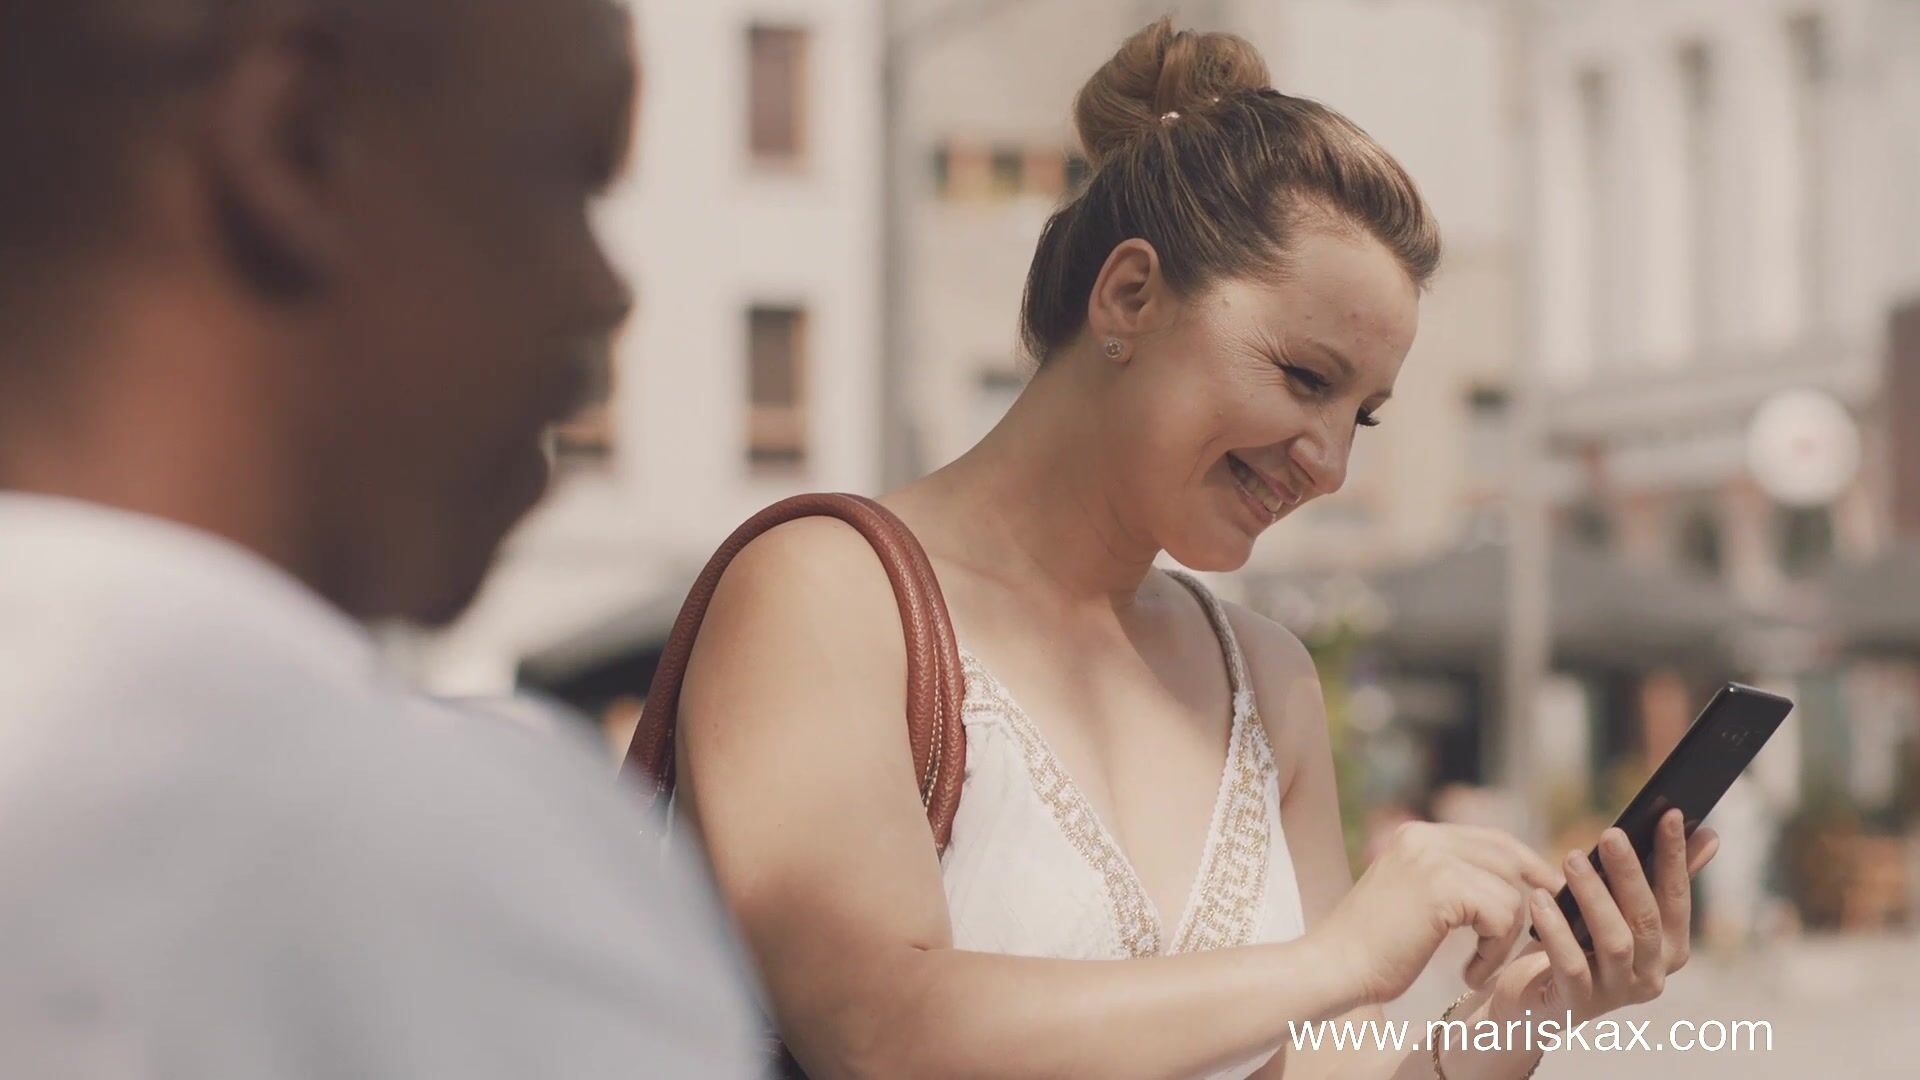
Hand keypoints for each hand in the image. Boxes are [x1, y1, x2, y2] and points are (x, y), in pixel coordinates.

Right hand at [1314, 821, 1563, 1005]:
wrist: (1334, 968)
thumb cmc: (1372, 949)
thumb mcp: (1414, 900)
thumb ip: (1451, 881)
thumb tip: (1512, 884)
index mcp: (1416, 836)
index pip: (1492, 839)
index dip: (1526, 866)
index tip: (1549, 894)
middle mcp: (1425, 837)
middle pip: (1509, 858)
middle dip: (1531, 896)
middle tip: (1529, 937)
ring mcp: (1433, 859)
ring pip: (1510, 892)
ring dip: (1504, 939)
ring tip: (1476, 966)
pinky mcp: (1443, 888)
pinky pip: (1502, 917)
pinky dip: (1494, 952)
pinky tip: (1468, 972)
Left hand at [1485, 808, 1719, 1025]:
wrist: (1531, 1002)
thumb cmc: (1579, 945)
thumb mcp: (1616, 909)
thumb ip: (1657, 877)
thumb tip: (1707, 835)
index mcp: (1669, 948)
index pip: (1676, 897)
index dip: (1675, 857)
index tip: (1668, 815)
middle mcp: (1652, 974)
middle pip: (1646, 918)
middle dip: (1631, 873)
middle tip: (1611, 834)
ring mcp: (1617, 992)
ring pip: (1616, 941)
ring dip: (1594, 896)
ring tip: (1572, 859)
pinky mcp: (1578, 1004)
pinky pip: (1572, 965)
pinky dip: (1557, 930)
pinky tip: (1539, 899)